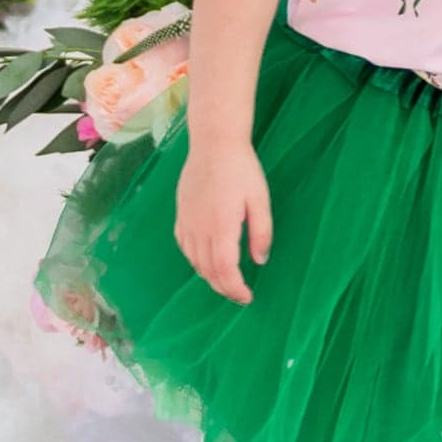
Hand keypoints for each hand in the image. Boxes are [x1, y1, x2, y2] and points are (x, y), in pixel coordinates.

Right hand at [175, 136, 272, 302]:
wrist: (214, 144)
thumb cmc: (242, 169)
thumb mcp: (260, 199)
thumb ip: (261, 232)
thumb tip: (260, 261)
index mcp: (221, 227)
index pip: (224, 270)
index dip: (234, 289)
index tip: (247, 297)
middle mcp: (199, 230)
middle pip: (208, 271)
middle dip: (224, 288)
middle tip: (240, 294)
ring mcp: (187, 223)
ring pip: (194, 262)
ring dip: (210, 277)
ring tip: (227, 281)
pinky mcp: (181, 216)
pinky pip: (185, 248)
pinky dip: (196, 261)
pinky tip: (207, 261)